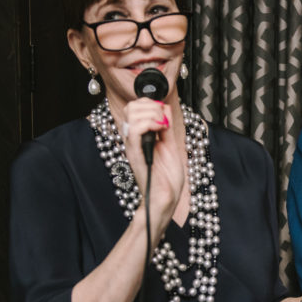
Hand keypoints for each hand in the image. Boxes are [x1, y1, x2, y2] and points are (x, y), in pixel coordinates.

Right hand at [119, 98, 183, 231]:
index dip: (151, 104)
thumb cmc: (167, 177)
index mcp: (140, 136)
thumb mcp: (170, 144)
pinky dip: (150, 123)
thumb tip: (164, 108)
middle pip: (131, 107)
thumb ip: (165, 126)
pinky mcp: (135, 154)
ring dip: (153, 114)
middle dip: (152, 106)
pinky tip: (161, 130)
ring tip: (163, 127)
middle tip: (164, 121)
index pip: (136, 107)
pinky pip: (134, 129)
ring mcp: (133, 146)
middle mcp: (133, 139)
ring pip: (132, 114)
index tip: (165, 115)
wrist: (165, 197)